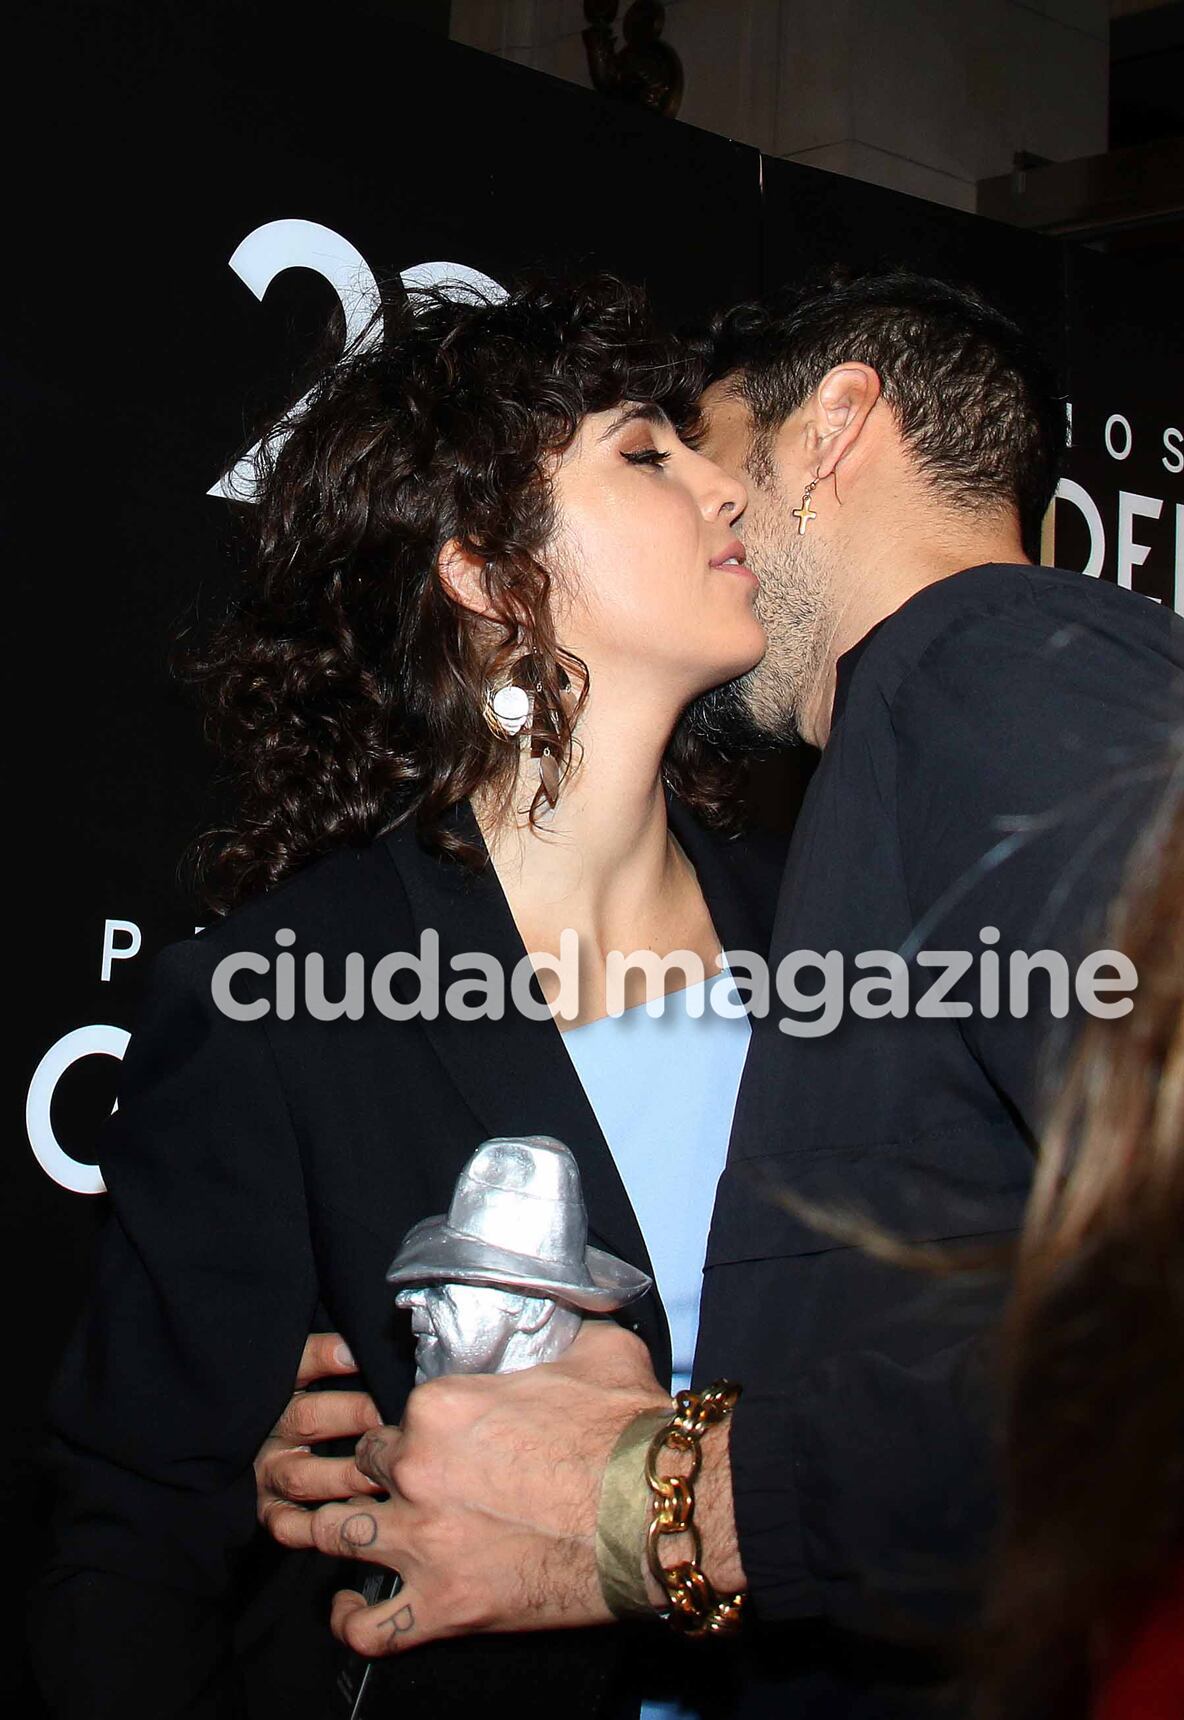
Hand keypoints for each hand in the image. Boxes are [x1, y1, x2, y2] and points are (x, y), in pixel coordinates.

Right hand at [256, 1331, 383, 1546]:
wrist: (249, 1454)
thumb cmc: (320, 1406)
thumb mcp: (321, 1372)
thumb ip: (346, 1358)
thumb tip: (389, 1345)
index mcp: (279, 1386)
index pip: (299, 1364)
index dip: (326, 1357)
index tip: (356, 1354)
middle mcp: (267, 1428)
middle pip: (306, 1417)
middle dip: (353, 1416)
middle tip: (390, 1420)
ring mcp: (266, 1471)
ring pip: (301, 1476)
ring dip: (345, 1475)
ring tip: (384, 1474)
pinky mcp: (267, 1510)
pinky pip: (286, 1525)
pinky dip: (316, 1526)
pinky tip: (355, 1515)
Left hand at [304, 1321, 740, 1657]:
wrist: (656, 1512)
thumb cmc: (628, 1431)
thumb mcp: (597, 1351)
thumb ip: (563, 1330)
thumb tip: (572, 1310)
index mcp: (441, 1407)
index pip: (396, 1416)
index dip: (411, 1430)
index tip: (431, 1443)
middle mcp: (418, 1470)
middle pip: (362, 1468)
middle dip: (377, 1475)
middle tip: (400, 1486)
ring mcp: (425, 1541)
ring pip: (340, 1534)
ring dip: (337, 1532)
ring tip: (337, 1534)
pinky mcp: (446, 1605)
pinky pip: (371, 1627)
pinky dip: (351, 1621)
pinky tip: (347, 1610)